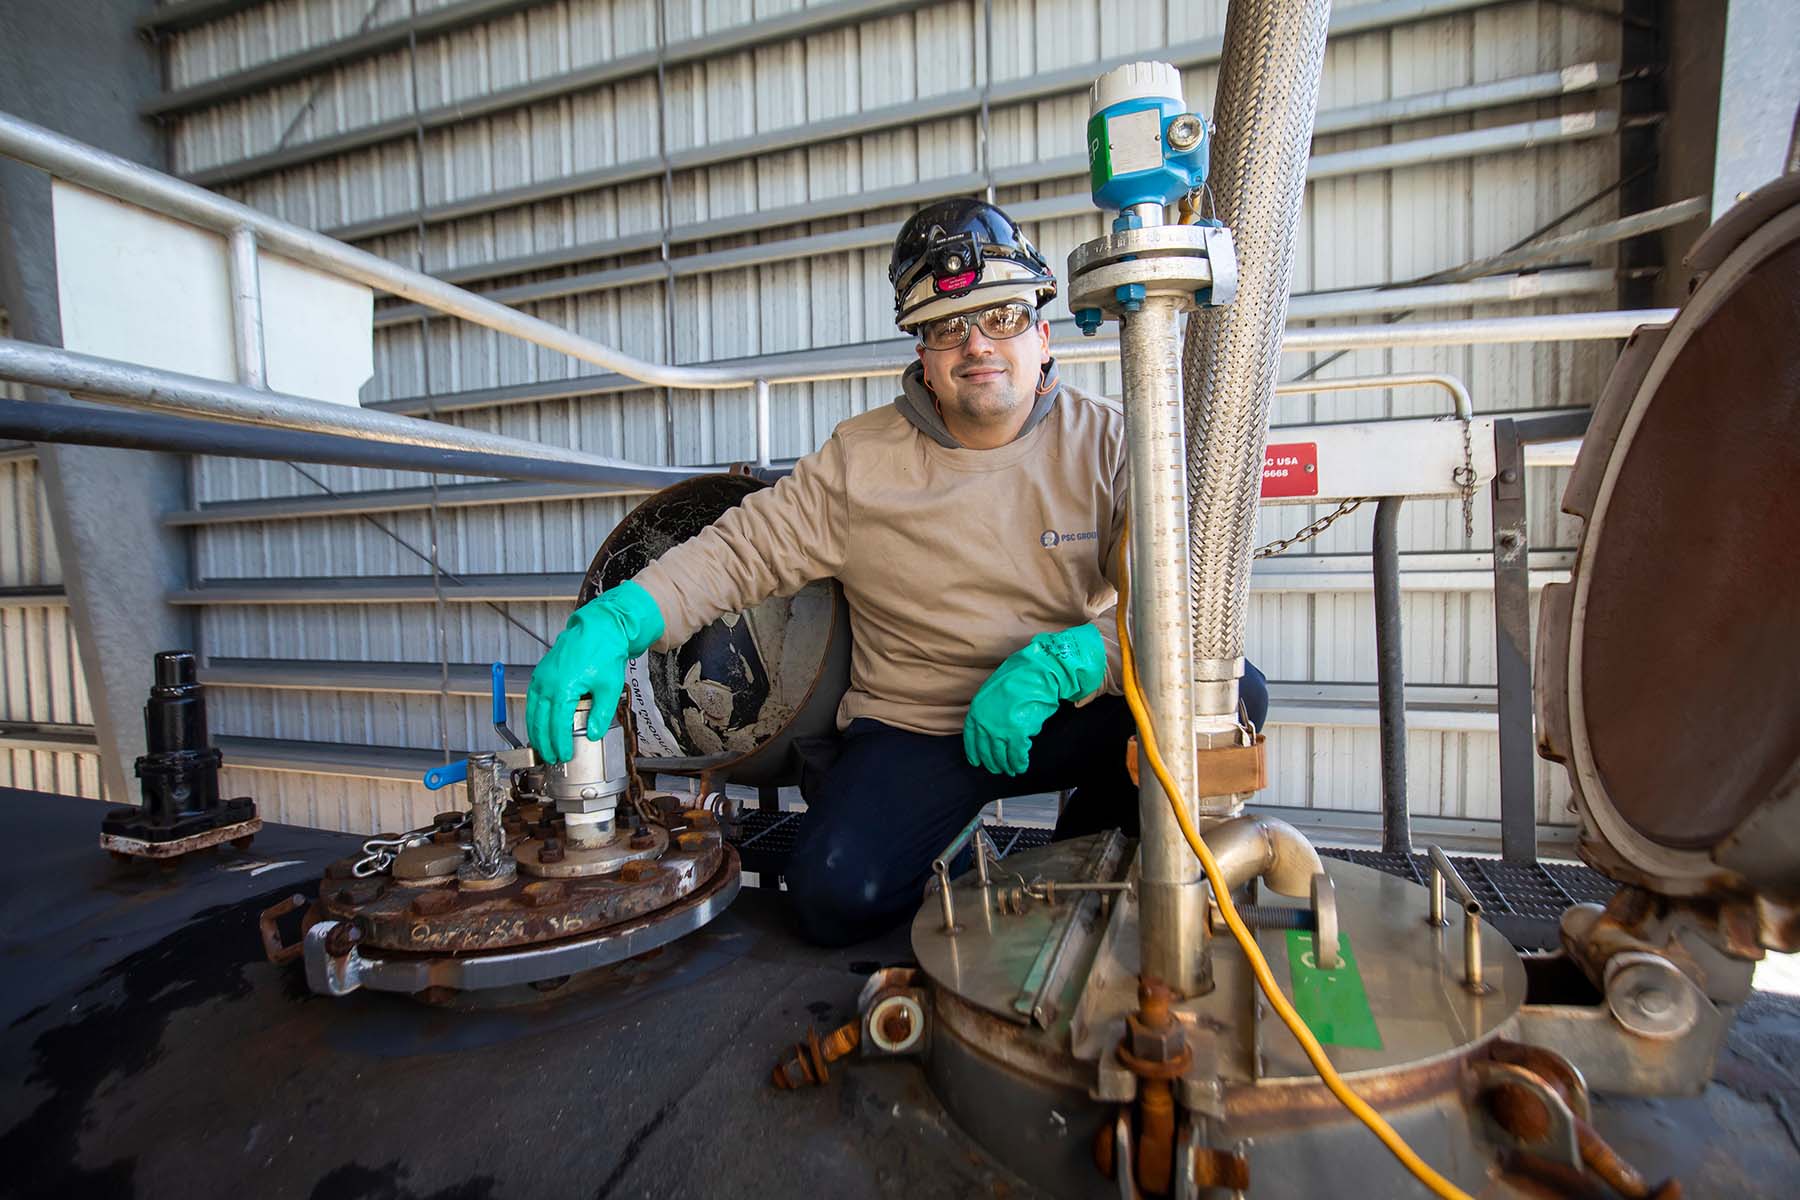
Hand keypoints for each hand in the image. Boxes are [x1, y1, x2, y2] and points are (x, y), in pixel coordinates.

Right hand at [525, 580, 664, 763]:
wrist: (599, 629)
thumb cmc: (605, 654)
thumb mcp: (609, 688)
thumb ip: (600, 715)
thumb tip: (593, 734)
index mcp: (564, 689)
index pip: (558, 725)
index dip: (559, 743)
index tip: (563, 755)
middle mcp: (547, 683)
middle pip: (540, 721)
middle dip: (545, 742)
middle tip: (551, 757)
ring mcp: (541, 676)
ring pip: (532, 711)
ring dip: (535, 731)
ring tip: (541, 747)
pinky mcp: (541, 672)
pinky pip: (532, 699)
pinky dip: (533, 714)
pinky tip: (538, 724)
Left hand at [962, 624, 1105, 775]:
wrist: (1039, 672)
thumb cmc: (1021, 676)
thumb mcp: (994, 690)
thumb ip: (990, 709)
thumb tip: (993, 726)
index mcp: (978, 708)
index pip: (971, 737)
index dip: (974, 751)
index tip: (976, 761)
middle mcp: (985, 721)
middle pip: (986, 749)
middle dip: (992, 762)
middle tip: (996, 769)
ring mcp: (1000, 728)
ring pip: (1001, 755)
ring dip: (1007, 765)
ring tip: (1011, 770)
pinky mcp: (1017, 733)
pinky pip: (1017, 754)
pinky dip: (1020, 762)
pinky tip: (1022, 766)